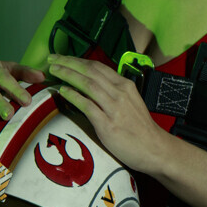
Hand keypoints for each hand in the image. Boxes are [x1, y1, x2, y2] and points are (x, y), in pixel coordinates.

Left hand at [47, 55, 165, 173]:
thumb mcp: (129, 102)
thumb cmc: (140, 128)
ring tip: (54, 71)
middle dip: (69, 63)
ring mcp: (114, 108)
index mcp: (125, 85)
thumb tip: (91, 86)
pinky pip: (87, 106)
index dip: (77, 60)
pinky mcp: (108, 124)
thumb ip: (112, 93)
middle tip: (52, 59)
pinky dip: (74, 96)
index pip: (97, 66)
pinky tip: (63, 91)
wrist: (154, 149)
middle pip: (90, 71)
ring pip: (88, 84)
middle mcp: (120, 92)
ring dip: (69, 75)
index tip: (62, 58)